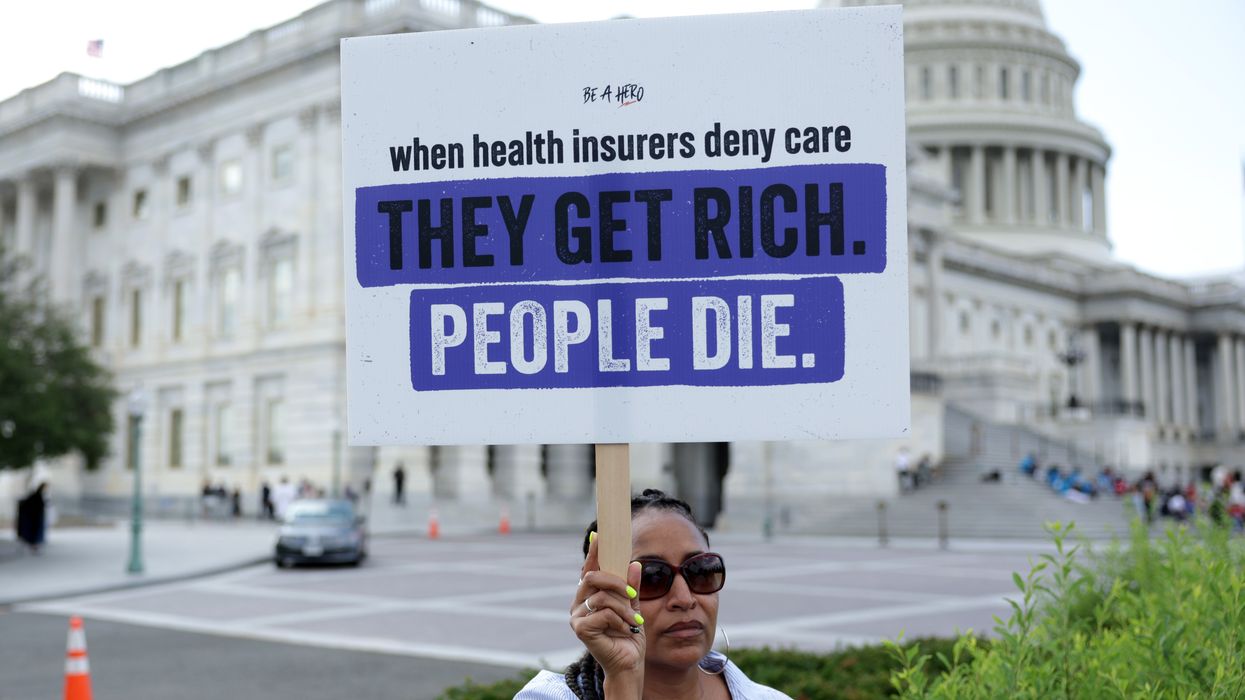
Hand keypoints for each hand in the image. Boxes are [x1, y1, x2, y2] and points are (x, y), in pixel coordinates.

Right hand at [570, 533, 644, 678]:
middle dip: (615, 582)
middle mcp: (579, 603)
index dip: (594, 552)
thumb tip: (634, 563)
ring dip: (623, 608)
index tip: (600, 535)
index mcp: (589, 596)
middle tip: (631, 594)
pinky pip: (603, 613)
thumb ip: (631, 587)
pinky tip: (625, 630)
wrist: (629, 663)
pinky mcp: (580, 629)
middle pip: (592, 578)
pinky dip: (619, 620)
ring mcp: (577, 616)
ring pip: (602, 597)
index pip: (589, 569)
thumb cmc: (629, 635)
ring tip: (633, 622)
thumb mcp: (633, 606)